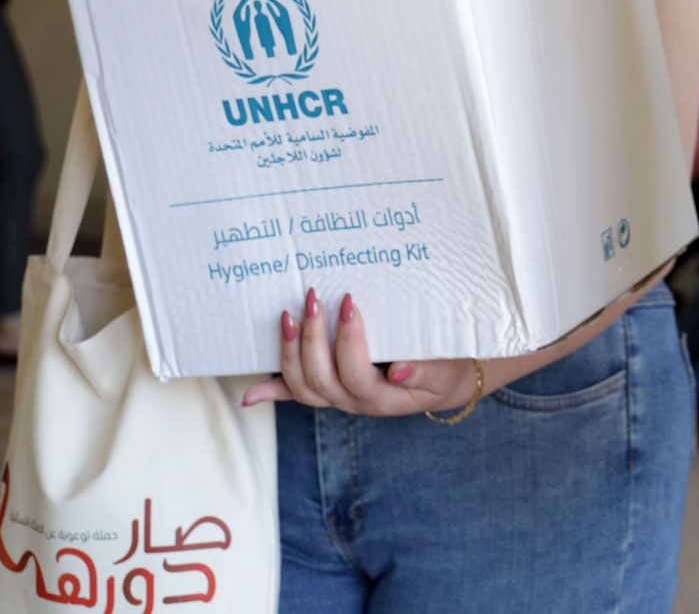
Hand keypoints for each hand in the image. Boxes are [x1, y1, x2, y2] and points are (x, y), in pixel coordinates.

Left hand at [240, 289, 484, 416]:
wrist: (447, 380)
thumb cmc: (449, 368)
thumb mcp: (447, 370)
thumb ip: (425, 372)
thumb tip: (397, 371)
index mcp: (383, 397)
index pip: (356, 374)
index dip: (348, 340)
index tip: (349, 302)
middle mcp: (355, 402)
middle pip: (321, 380)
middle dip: (313, 338)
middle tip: (313, 297)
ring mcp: (340, 398)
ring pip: (304, 387)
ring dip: (289, 355)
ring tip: (288, 318)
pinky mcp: (332, 389)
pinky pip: (298, 395)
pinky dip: (272, 393)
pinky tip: (249, 395)